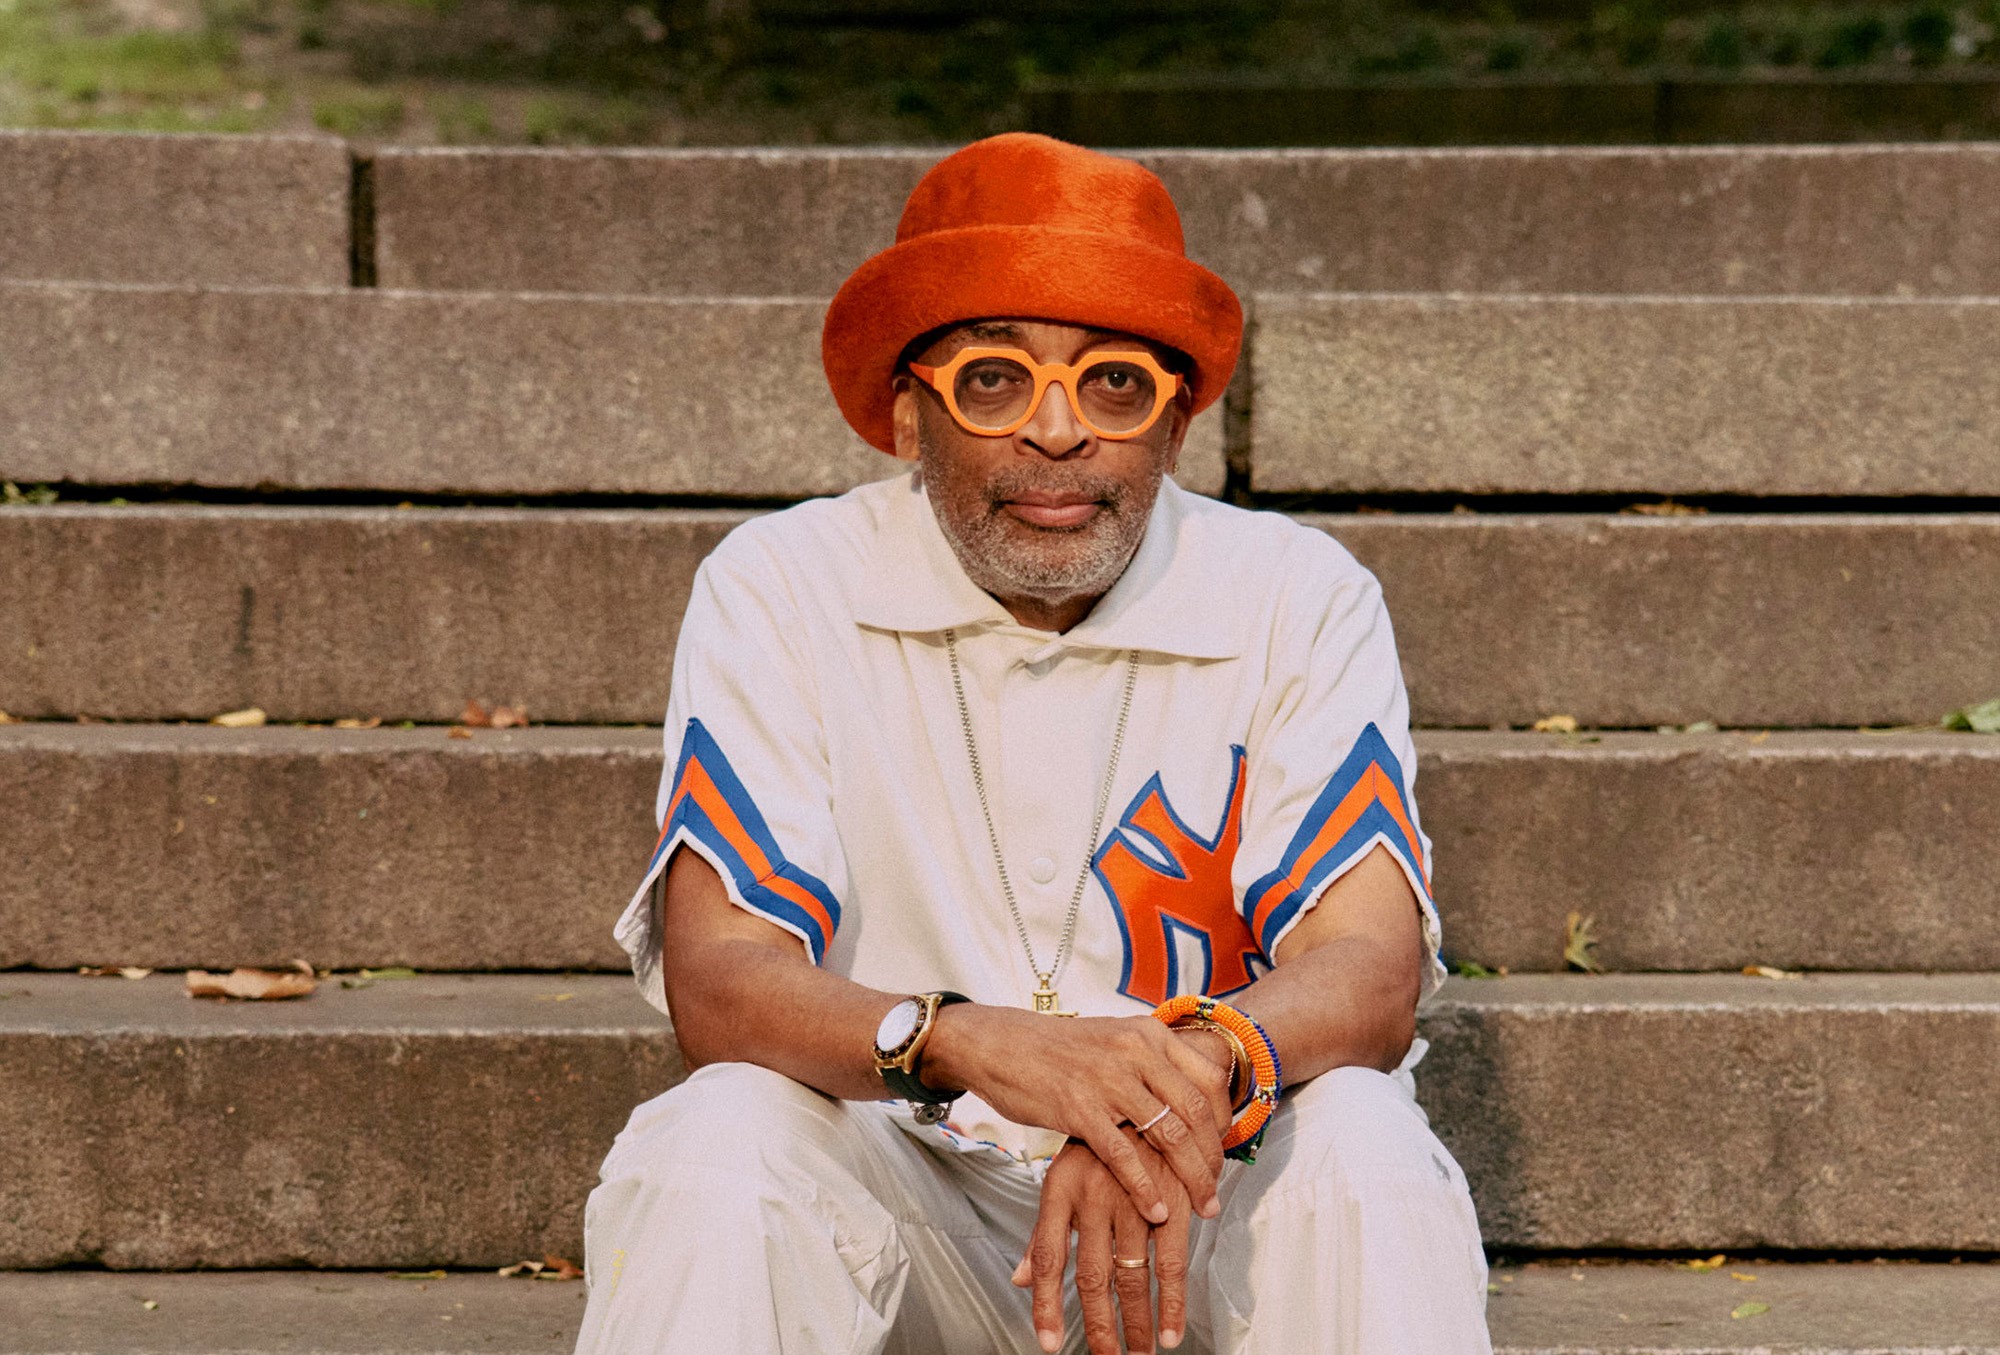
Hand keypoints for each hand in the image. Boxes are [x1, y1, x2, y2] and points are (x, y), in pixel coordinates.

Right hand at [927, 1006, 1229, 1223]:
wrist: (1000, 1044)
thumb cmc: (1058, 1050)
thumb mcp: (1114, 1040)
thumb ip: (1151, 1063)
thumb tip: (1189, 1097)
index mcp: (1148, 1033)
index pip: (1209, 1079)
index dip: (1223, 1122)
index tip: (1222, 1152)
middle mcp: (1135, 1051)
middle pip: (1195, 1111)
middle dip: (1212, 1159)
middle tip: (1216, 1193)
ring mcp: (1107, 1078)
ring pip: (1168, 1135)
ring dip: (1191, 1178)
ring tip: (1200, 1208)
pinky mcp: (1079, 1108)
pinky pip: (1124, 1155)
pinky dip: (1145, 1188)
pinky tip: (1156, 1211)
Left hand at [1012, 1134, 1193, 1353]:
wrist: (1152, 1099)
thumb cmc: (1104, 1144)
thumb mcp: (1065, 1176)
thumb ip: (1045, 1231)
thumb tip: (1017, 1280)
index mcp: (1061, 1189)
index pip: (1046, 1257)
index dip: (1046, 1304)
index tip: (1050, 1344)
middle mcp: (1093, 1197)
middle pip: (1091, 1277)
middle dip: (1099, 1326)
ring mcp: (1133, 1201)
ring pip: (1131, 1278)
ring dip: (1137, 1324)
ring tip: (1140, 1352)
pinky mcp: (1171, 1203)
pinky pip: (1171, 1264)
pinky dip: (1171, 1303)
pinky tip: (1169, 1329)